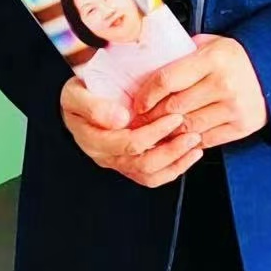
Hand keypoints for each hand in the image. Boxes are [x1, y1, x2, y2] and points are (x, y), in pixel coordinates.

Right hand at [59, 76, 203, 187]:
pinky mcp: (129, 164)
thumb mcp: (74, 94)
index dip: (154, 132)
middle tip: (192, 133)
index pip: (129, 143)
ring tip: (195, 144)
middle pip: (143, 164)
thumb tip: (121, 119)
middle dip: (171, 150)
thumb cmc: (78, 95)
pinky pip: (152, 176)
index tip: (174, 116)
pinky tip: (189, 154)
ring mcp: (118, 163)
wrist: (77, 102)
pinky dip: (174, 168)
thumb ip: (94, 106)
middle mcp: (107, 157)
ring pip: (150, 175)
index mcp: (94, 141)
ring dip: (176, 162)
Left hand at [132, 33, 268, 148]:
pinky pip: (205, 139)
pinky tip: (182, 134)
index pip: (167, 80)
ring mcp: (234, 107)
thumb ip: (182, 53)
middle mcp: (224, 84)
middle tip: (141, 119)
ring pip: (187, 126)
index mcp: (214, 59)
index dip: (146, 94)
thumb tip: (148, 66)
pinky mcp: (241, 126)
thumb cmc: (235, 58)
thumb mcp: (210, 44)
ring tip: (157, 129)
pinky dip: (189, 139)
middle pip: (174, 107)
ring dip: (168, 131)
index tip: (138, 102)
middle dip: (152, 116)